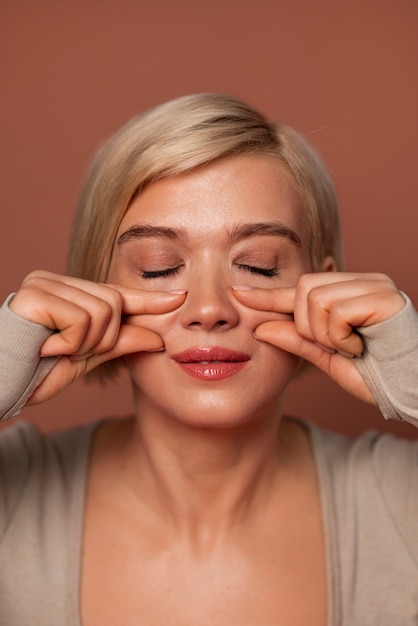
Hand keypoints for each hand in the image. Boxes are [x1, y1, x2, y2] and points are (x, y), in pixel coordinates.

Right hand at [9, 270, 185, 403]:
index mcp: (68, 294)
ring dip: (86, 343)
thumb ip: (118, 343)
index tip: (180, 297)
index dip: (148, 299)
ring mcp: (44, 284)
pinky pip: (83, 319)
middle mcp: (56, 281)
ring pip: (103, 311)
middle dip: (103, 338)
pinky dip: (72, 342)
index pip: (117, 294)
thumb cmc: (34, 373)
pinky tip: (46, 348)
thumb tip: (158, 336)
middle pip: (115, 302)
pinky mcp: (35, 294)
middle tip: (68, 352)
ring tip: (55, 350)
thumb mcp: (86, 359)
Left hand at [233, 273, 405, 403]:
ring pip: (316, 299)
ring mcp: (375, 285)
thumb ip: (298, 340)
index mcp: (348, 295)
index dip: (268, 295)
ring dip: (327, 334)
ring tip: (353, 348)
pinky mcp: (384, 295)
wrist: (415, 391)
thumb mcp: (329, 359)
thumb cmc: (379, 376)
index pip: (299, 289)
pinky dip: (341, 337)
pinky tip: (361, 346)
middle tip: (338, 347)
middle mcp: (362, 282)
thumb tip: (260, 327)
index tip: (237, 294)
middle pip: (304, 288)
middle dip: (309, 326)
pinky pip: (335, 311)